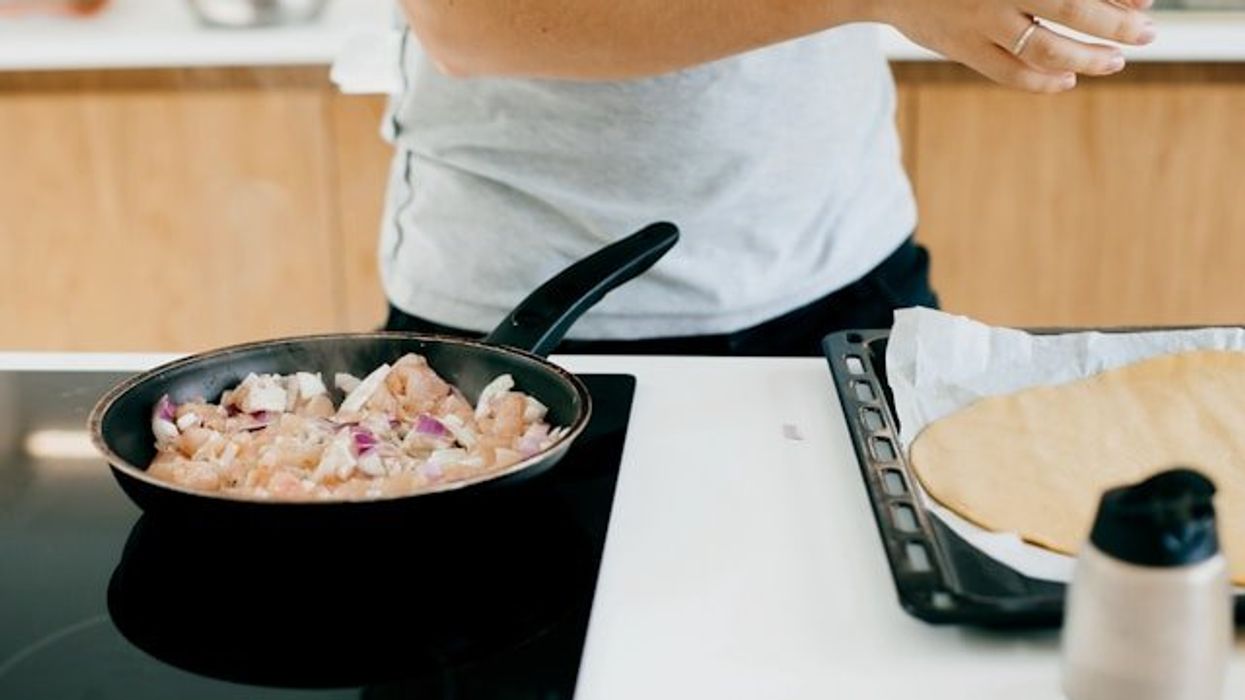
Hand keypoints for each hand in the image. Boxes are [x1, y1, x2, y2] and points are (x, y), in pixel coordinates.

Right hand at [876, 0, 1154, 92]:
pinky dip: (1044, 83)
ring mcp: (981, 21)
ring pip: (1047, 50)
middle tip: (1147, 34)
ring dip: (1088, 59)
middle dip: (1119, 26)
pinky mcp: (962, 48)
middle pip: (1075, 11)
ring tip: (1114, 61)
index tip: (1146, 2)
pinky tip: (1067, 81)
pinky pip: (1010, 74)